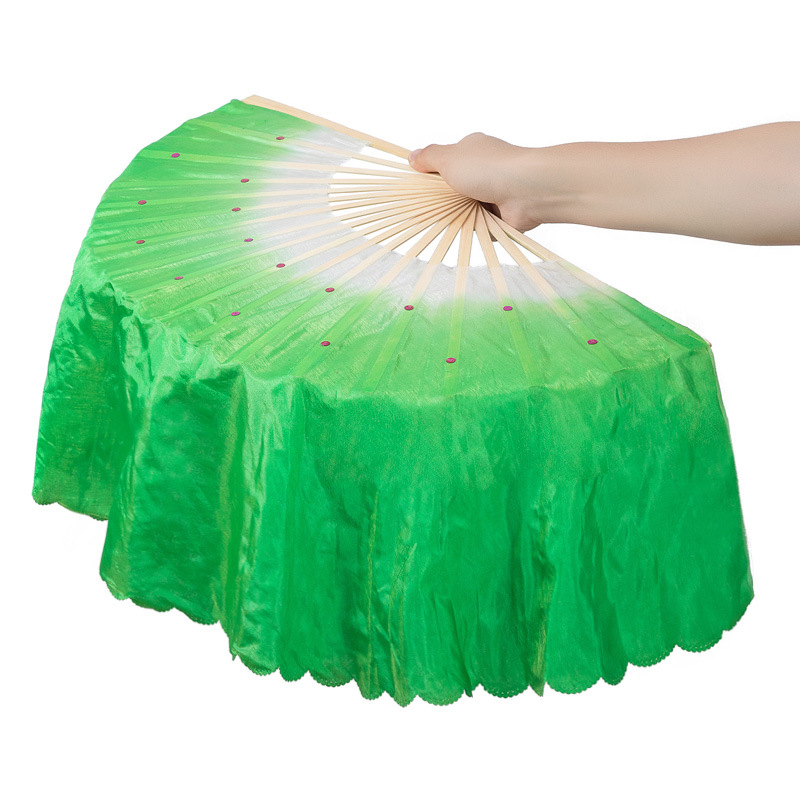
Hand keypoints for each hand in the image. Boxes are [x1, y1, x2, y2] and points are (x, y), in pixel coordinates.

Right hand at [407, 132, 544, 232]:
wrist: (528, 190)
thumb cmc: (488, 168)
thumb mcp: (450, 157)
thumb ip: (429, 157)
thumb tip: (413, 156)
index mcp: (472, 151)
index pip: (446, 162)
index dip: (431, 175)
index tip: (416, 187)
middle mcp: (484, 171)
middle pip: (454, 188)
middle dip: (442, 199)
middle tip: (427, 208)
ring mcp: (493, 193)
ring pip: (465, 208)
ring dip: (456, 215)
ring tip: (444, 220)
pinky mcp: (500, 215)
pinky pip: (479, 225)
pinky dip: (472, 228)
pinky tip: (463, 230)